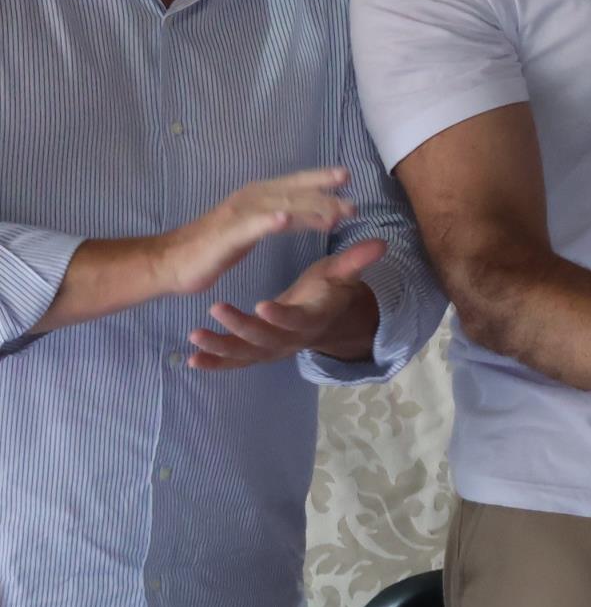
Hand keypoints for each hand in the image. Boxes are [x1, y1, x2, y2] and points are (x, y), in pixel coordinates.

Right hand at [158, 167, 358, 295]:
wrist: (171, 261)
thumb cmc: (214, 246)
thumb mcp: (253, 229)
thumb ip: (277, 219)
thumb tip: (305, 214)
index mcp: (257, 196)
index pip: (294, 183)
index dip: (320, 178)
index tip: (347, 177)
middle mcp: (250, 199)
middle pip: (294, 194)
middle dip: (325, 197)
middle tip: (354, 205)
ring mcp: (238, 215)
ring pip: (280, 208)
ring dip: (309, 209)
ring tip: (335, 214)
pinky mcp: (227, 235)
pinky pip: (250, 226)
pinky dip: (268, 221)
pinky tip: (284, 220)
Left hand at [188, 238, 386, 370]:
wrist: (326, 320)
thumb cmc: (330, 291)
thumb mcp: (342, 274)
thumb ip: (356, 260)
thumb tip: (382, 243)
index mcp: (310, 319)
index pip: (295, 320)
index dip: (280, 316)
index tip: (262, 306)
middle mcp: (289, 340)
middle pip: (264, 339)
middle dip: (240, 327)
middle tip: (216, 308)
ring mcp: (271, 349)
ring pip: (245, 354)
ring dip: (220, 348)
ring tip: (196, 335)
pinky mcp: (257, 353)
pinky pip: (235, 362)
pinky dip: (214, 363)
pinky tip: (191, 359)